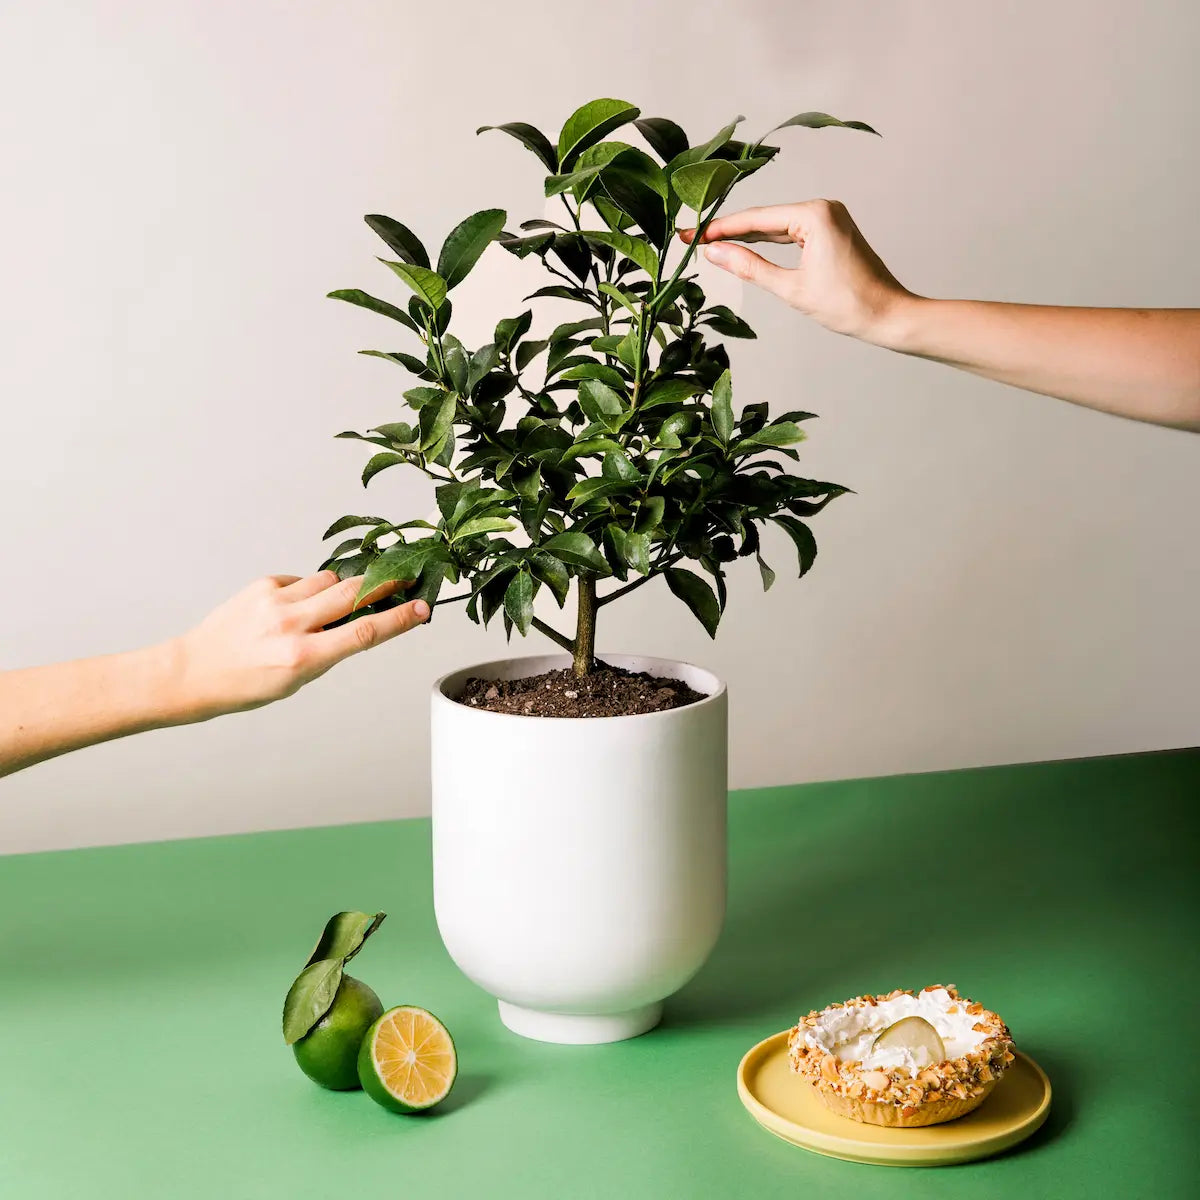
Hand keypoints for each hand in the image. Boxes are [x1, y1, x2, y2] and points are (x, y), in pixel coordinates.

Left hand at [168, 572, 428, 719]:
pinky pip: (301, 580)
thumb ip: (330, 650)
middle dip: (384, 585)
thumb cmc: (245, 684)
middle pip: (353, 594)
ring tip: (334, 605)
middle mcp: (290, 625)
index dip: (399, 619)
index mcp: (302, 657)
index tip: (422, 608)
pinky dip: (308, 590)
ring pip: (329, 580)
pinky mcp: (261, 586)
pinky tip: (296, 607)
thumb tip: (359, 623)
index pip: (364, 633)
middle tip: (404, 578)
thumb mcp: (296, 680)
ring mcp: (273, 601)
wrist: (193, 671)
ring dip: (342, 588)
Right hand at [679, 200, 912, 343]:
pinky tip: (744, 248)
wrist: (888, 315)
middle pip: (764, 219)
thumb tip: (714, 253)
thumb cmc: (847, 305)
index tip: (692, 235)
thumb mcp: (790, 288)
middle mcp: (822, 208)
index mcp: (814, 214)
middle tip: (693, 239)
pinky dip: (768, 243)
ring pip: (776, 227)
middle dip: (729, 232)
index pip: (756, 220)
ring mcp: (828, 218)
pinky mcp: (831, 231)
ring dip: (746, 238)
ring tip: (711, 244)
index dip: (720, 229)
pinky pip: (791, 234)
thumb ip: (749, 267)